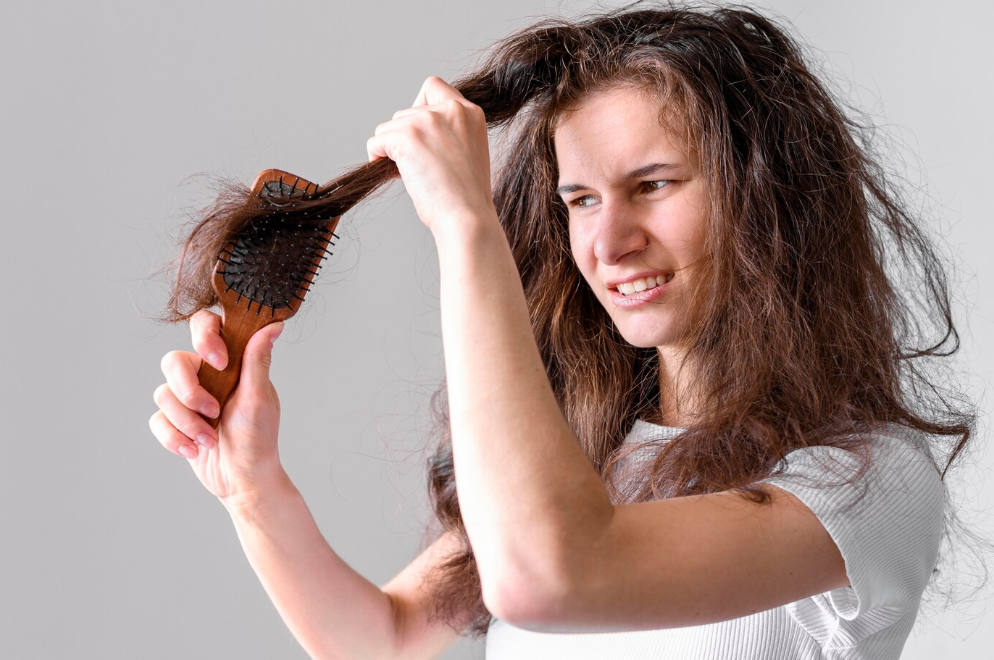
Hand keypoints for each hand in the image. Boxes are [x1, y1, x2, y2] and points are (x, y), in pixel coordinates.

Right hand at [149, 310, 285, 505]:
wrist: (243, 479)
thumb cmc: (258, 437)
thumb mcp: (259, 397)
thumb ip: (258, 360)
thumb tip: (273, 325)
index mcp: (228, 362)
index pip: (205, 326)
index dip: (204, 336)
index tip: (219, 362)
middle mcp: (205, 376)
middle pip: (172, 362)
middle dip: (189, 390)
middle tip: (213, 410)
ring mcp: (187, 399)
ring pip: (163, 394)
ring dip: (187, 422)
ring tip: (210, 439)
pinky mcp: (174, 423)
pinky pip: (156, 421)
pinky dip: (176, 438)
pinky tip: (196, 450)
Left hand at [366, 76, 498, 235]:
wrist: (467, 218)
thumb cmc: (467, 198)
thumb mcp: (470, 152)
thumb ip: (450, 133)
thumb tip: (417, 134)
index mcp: (471, 113)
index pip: (433, 87)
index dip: (419, 108)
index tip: (420, 134)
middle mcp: (451, 109)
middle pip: (405, 111)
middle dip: (404, 137)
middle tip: (418, 166)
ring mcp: (428, 120)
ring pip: (389, 127)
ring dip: (393, 150)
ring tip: (414, 175)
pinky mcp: (407, 136)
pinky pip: (376, 142)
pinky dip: (378, 158)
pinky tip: (397, 176)